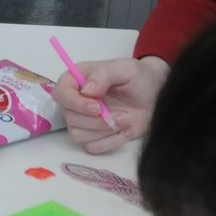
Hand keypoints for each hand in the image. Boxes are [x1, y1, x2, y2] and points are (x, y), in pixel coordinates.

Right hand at [51, 56, 169, 153]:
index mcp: (77, 80)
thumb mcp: (125, 68)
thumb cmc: (138, 78)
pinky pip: (92, 147)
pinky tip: (124, 129)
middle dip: (97, 120)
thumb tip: (86, 91)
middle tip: (123, 114)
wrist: (154, 97)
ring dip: (105, 130)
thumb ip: (103, 74)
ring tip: (126, 119)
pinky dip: (110, 141)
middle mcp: (76, 101)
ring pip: (78, 135)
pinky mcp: (93, 137)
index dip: (75, 103)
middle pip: (69, 118)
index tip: (97, 107)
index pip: (60, 93)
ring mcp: (83, 121)